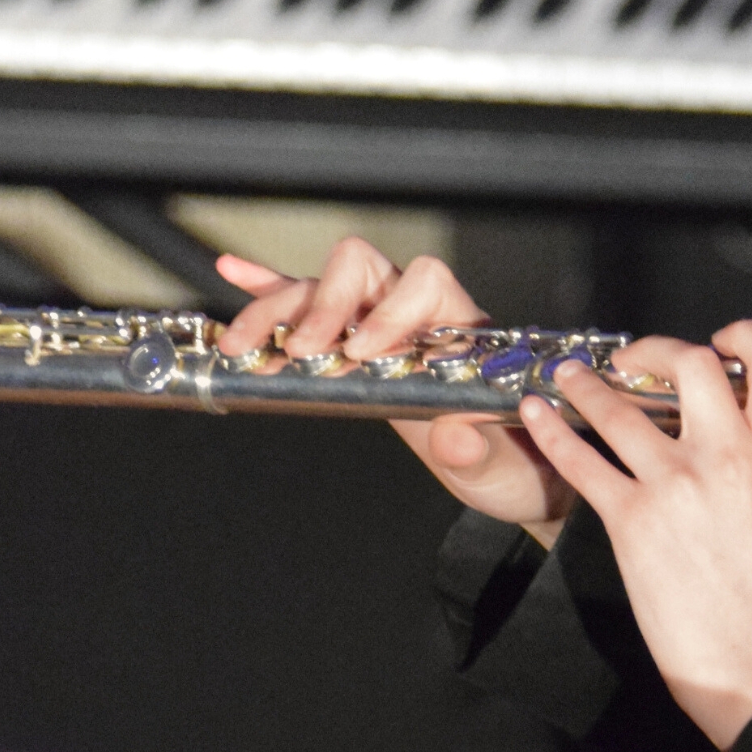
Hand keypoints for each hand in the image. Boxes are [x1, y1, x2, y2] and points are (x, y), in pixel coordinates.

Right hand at [215, 240, 575, 540]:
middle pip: (363, 270)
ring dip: (280, 309)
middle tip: (302, 351)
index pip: (426, 282)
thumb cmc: (516, 465)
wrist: (516, 481)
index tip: (364, 351)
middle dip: (325, 303)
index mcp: (463, 330)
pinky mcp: (352, 352)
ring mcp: (381, 330)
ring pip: (325, 289)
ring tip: (244, 345)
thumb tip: (454, 435)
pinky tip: (234, 275)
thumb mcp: (502, 466)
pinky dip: (270, 290)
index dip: (392, 308)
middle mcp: (419, 318)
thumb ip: (481, 450)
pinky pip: (308, 309)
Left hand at [515, 320, 751, 749]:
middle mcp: (731, 457)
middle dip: (654, 349)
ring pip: (620, 406)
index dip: (742, 337)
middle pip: (689, 364)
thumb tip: (738, 440)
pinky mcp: (632, 520)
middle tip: (635, 360)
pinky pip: (581, 460)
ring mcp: (678, 485)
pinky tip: (536, 415)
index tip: (719, 341)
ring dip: (586, 383)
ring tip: (569, 375)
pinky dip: (552, 431)